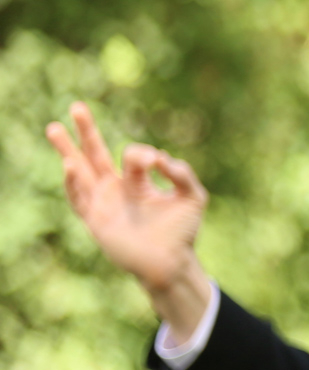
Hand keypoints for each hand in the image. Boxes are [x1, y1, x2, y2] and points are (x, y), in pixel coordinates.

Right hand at [47, 102, 215, 338]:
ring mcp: (103, 203)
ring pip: (79, 171)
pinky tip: (70, 165)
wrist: (171, 263)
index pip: (133, 155)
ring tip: (54, 127)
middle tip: (77, 106)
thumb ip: (184, 174)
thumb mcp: (193, 198)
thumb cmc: (182, 231)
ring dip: (67, 150)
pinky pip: (79, 199)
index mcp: (137, 181)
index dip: (142, 154)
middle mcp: (116, 188)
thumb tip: (163, 158)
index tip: (156, 161)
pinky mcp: (95, 220)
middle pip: (96, 153)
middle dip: (87, 130)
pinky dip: (73, 182)